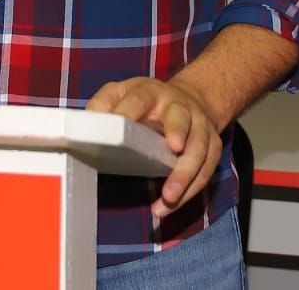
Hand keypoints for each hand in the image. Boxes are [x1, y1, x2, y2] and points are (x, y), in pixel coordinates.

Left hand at [87, 77, 222, 218]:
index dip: (131, 111)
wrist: (189, 98)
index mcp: (151, 92)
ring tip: (169, 197)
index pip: (140, 98)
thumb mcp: (121, 94)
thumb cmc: (145, 102)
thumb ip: (103, 105)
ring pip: (199, 148)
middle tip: (174, 149)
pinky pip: (207, 169)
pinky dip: (190, 190)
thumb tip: (85, 125)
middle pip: (181, 117)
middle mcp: (179, 105)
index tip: (120, 128)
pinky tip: (169, 206)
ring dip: (186, 173)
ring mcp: (199, 124)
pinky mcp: (212, 144)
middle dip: (179, 131)